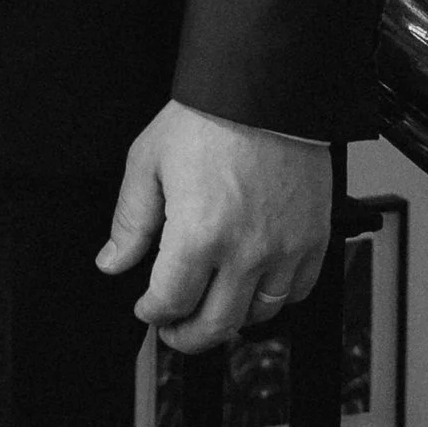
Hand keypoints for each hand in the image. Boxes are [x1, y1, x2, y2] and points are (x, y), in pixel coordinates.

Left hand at [97, 102, 332, 354]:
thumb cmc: (210, 118)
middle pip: (216, 324)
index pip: (171, 303)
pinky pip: (298, 291)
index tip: (148, 308)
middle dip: (188, 335)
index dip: (153, 313)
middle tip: (175, 329)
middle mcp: (246, 251)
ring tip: (212, 309)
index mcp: (199, 236)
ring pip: (260, 315)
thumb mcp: (148, 162)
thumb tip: (114, 261)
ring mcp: (285, 248)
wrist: (266, 91)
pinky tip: (255, 288)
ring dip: (231, 320)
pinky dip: (275, 299)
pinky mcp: (313, 238)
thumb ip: (130, 221)